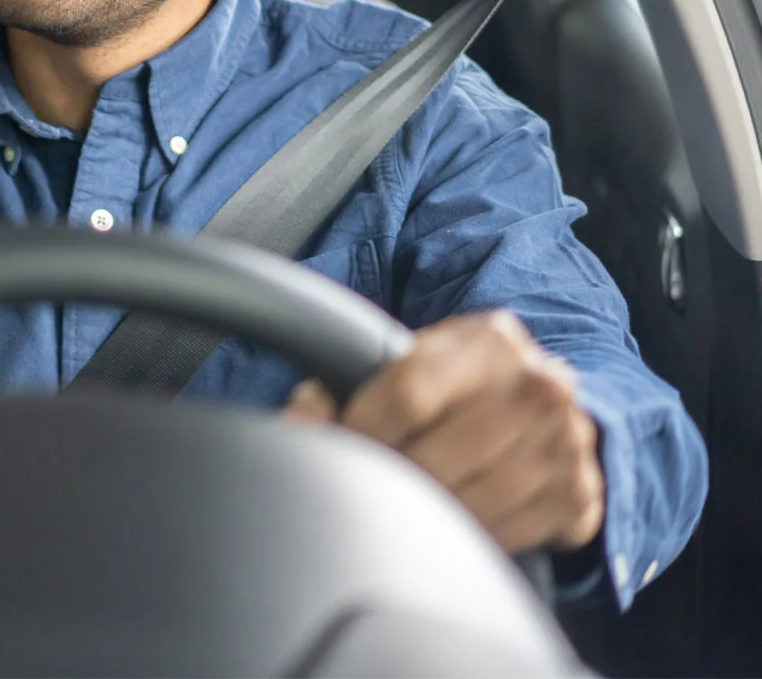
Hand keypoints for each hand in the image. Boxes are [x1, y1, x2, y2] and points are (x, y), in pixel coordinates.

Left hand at [285, 309, 603, 552]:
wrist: (533, 406)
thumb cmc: (452, 386)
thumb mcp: (404, 366)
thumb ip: (342, 383)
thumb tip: (298, 420)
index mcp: (489, 340)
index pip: (409, 392)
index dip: (361, 430)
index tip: (336, 449)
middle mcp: (539, 385)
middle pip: (437, 457)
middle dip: (389, 480)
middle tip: (368, 486)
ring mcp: (567, 443)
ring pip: (471, 504)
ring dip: (426, 515)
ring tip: (405, 503)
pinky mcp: (579, 495)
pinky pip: (507, 535)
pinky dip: (468, 536)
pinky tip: (452, 520)